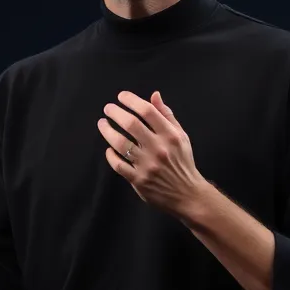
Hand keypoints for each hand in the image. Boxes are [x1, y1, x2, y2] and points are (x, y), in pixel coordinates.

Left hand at [98, 90, 206, 217]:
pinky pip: (118, 165)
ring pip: (121, 144)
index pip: (147, 111)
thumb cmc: (182, 161)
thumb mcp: (181, 136)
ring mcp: (147, 165)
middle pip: (131, 124)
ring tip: (102, 124)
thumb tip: (154, 95)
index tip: (121, 96)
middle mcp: (158, 148)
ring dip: (107, 131)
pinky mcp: (138, 180)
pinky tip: (109, 149)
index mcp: (170, 135)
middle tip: (108, 109)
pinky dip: (111, 155)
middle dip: (115, 113)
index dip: (131, 100)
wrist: (187, 194)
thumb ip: (166, 115)